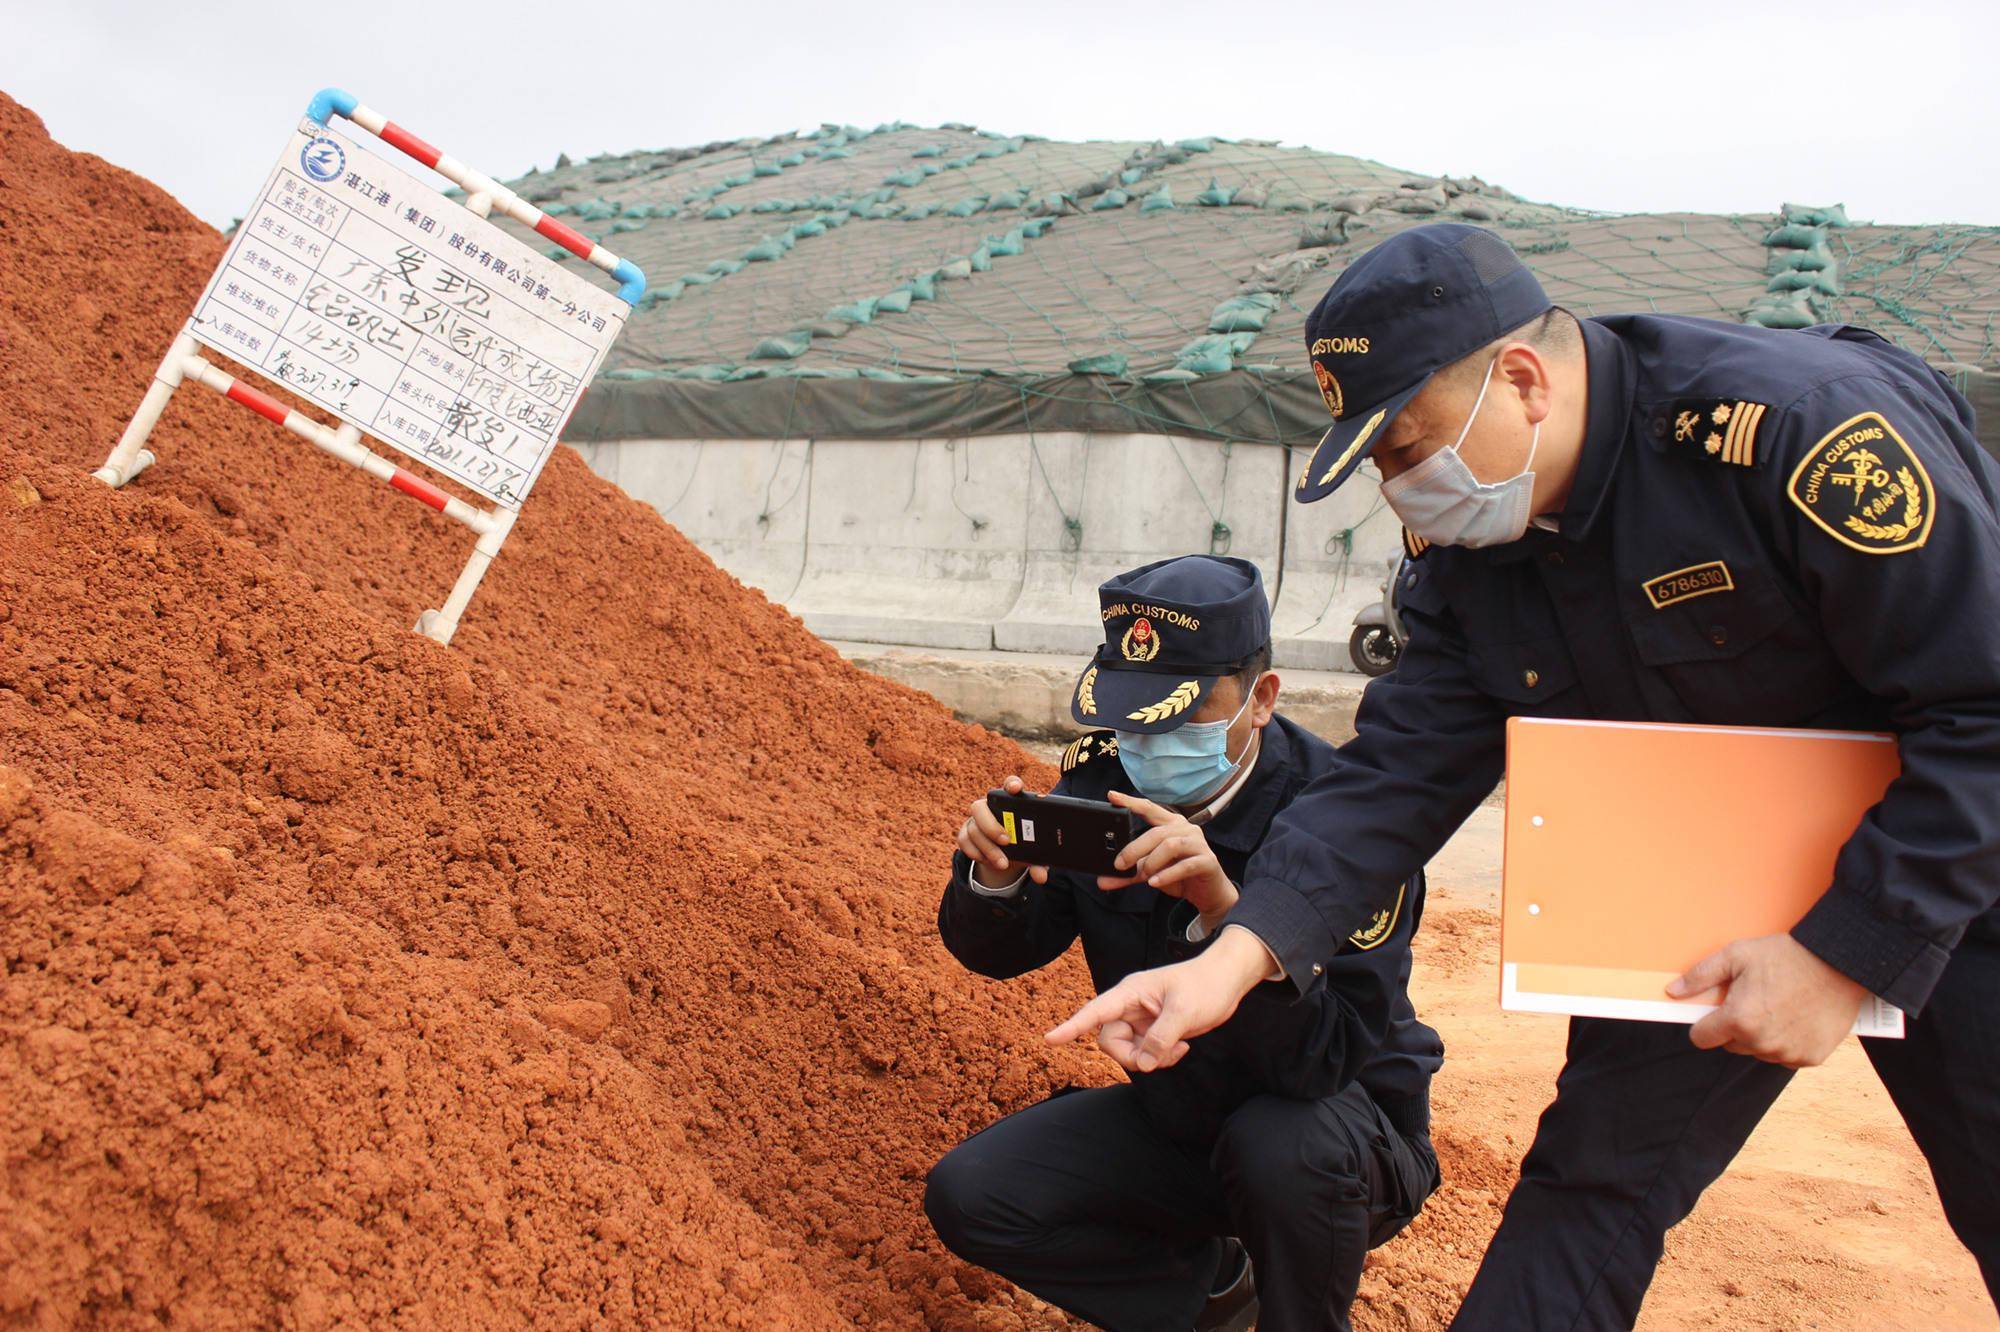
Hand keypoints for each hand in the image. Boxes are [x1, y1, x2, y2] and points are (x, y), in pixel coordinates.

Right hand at [956, 776, 1049, 888]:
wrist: (1005, 857)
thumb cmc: (1022, 847)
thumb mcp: (1032, 855)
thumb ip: (1038, 863)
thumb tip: (1041, 877)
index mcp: (1011, 803)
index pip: (1009, 785)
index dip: (1011, 784)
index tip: (1016, 789)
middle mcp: (990, 806)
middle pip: (981, 807)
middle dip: (992, 825)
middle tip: (1007, 841)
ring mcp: (975, 819)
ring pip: (974, 828)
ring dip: (988, 848)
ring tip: (1002, 863)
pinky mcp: (965, 832)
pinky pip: (963, 840)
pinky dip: (975, 853)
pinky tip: (986, 861)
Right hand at [1044, 927, 1275, 1071]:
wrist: (1227, 981)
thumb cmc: (1205, 986)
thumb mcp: (1184, 1012)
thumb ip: (1160, 1039)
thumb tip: (1142, 1064)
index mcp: (1130, 992)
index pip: (1094, 1011)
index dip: (1072, 1027)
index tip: (1050, 1040)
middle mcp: (1130, 1006)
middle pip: (1110, 1040)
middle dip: (1131, 1056)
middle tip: (1159, 1056)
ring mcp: (1141, 1020)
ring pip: (1128, 1051)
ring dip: (1151, 1059)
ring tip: (1179, 1048)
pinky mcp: (1153, 1030)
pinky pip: (1145, 1053)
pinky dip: (1161, 1057)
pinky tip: (1182, 1048)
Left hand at [1099, 791, 1237, 924]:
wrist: (1209, 893)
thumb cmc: (1180, 875)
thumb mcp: (1150, 872)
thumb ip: (1128, 874)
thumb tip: (1103, 881)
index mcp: (1171, 824)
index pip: (1149, 808)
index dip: (1130, 801)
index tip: (1111, 796)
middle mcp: (1186, 829)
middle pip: (1156, 832)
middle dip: (1135, 849)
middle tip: (1119, 864)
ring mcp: (1199, 844)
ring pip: (1170, 845)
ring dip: (1152, 862)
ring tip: (1143, 876)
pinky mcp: (1207, 861)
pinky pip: (1185, 865)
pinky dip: (1167, 874)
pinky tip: (1154, 882)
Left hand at [1669, 933, 1869, 1067]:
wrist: (1839, 964)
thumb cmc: (1785, 956)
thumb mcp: (1736, 955)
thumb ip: (1700, 976)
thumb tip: (1673, 992)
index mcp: (1738, 1019)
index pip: (1701, 1038)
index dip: (1705, 1024)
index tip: (1716, 1012)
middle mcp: (1761, 1042)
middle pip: (1731, 1045)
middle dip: (1735, 1026)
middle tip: (1754, 1000)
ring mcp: (1787, 1053)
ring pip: (1758, 1051)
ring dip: (1761, 1036)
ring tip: (1778, 1006)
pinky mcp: (1810, 1058)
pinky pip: (1786, 1056)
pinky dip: (1787, 1042)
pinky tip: (1796, 1018)